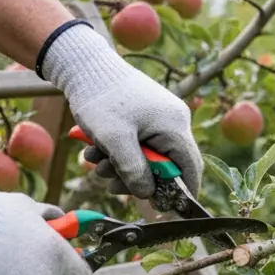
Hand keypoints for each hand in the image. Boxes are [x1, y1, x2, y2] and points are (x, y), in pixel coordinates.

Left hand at [41, 23, 202, 198]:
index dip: (182, 192)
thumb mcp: (114, 139)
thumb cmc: (100, 98)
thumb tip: (147, 194)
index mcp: (174, 125)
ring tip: (95, 162)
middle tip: (111, 185)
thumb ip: (133, 170)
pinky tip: (96, 150)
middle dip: (137, 178)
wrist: (84, 65)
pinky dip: (118, 153)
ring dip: (121, 167)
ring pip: (148, 158)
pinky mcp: (144, 117)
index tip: (165, 209)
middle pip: (166, 166)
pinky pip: (138, 145)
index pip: (190, 168)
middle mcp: (173, 122)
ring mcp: (159, 119)